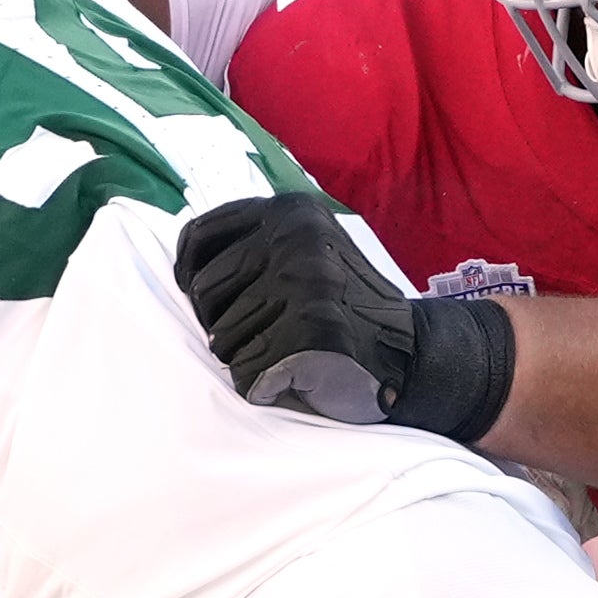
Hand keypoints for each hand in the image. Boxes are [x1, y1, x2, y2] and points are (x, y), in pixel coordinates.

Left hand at [172, 193, 514, 441]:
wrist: (413, 355)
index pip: (198, 238)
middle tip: (266, 333)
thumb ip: (256, 246)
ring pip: (222, 338)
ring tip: (290, 352)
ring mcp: (304, 283)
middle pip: (204, 294)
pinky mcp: (310, 331)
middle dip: (222, 324)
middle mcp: (295, 239)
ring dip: (246, 357)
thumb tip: (183, 270)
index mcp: (289, 212)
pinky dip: (263, 385)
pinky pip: (245, 372)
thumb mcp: (307, 252)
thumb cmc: (348, 310)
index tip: (199, 297)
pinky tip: (297, 375)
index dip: (190, 274)